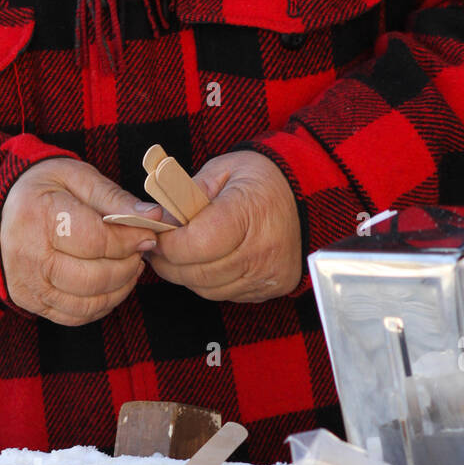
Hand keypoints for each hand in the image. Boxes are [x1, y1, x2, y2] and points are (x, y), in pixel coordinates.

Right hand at [0, 158, 162, 325]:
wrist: (1, 210)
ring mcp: (28, 284)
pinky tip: (111, 285)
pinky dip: (101, 305)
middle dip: (127, 267)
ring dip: (119, 289)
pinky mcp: (30, 302)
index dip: (130, 241)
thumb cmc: (43, 189)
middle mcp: (29, 256)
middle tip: (138, 252)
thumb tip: (152, 216)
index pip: (96, 241)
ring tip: (128, 267)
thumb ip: (114, 198)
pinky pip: (75, 316)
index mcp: (38, 217)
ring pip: (87, 302)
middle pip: (93, 278)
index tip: (148, 234)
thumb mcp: (77, 177)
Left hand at [147, 151, 301, 301]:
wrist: (306, 192)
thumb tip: (159, 222)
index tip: (157, 235)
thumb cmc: (261, 177)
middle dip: (169, 262)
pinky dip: (210, 282)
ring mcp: (268, 274)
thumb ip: (187, 194)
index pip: (196, 243)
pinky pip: (226, 294)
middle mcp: (262, 250)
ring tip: (181, 254)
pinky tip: (208, 262)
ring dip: (187, 275)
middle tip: (158, 248)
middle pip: (198, 272)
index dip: (168, 243)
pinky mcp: (271, 288)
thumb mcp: (222, 169)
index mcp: (250, 213)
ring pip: (208, 289)